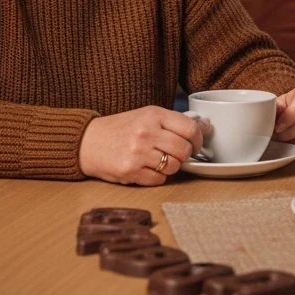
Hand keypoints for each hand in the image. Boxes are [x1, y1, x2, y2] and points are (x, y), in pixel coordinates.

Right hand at [77, 106, 208, 184]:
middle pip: (184, 150)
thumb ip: (172, 122)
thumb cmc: (121, 129)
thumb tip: (206, 128)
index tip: (195, 145)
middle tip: (175, 154)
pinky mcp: (130, 171)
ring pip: (173, 167)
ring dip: (170, 167)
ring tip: (157, 160)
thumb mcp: (146, 116)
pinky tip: (145, 168)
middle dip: (183, 155)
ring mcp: (138, 152)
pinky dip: (156, 177)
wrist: (88, 141)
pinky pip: (159, 179)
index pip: (190, 129)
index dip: (198, 140)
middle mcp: (146, 132)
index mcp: (153, 114)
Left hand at [275, 83, 294, 155]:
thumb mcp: (277, 105)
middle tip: (280, 136)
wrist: (292, 117)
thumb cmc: (283, 110)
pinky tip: (294, 145)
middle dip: (293, 132)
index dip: (290, 116)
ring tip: (285, 140)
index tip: (277, 127)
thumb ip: (273, 108)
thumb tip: (266, 113)